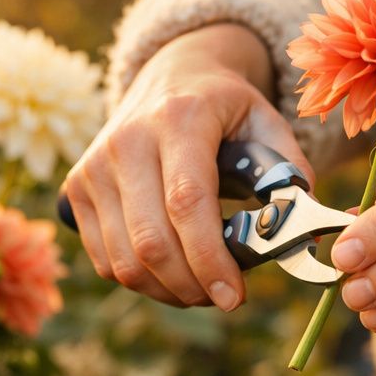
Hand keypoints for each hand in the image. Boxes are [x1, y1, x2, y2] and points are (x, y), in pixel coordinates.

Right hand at [62, 24, 314, 309]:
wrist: (169, 76)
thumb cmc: (226, 111)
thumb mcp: (267, 124)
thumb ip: (289, 177)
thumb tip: (300, 241)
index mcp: (180, 118)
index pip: (187, 201)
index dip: (210, 259)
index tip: (235, 297)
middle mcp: (127, 140)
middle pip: (151, 241)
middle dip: (193, 286)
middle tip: (225, 298)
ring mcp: (94, 166)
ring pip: (124, 261)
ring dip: (169, 291)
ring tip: (202, 288)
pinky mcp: (75, 189)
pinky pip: (105, 261)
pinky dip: (142, 282)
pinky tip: (172, 274)